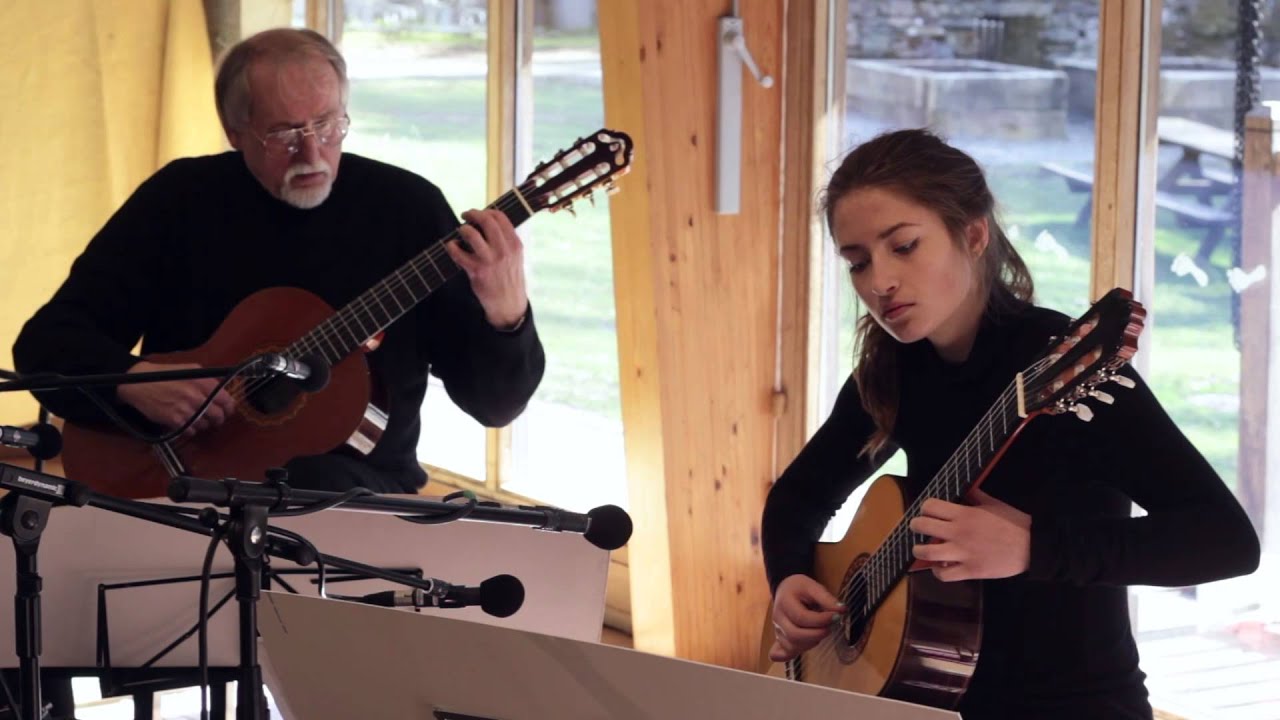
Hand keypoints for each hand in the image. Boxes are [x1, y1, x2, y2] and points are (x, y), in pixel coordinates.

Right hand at [116, 361, 236, 437]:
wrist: (138, 383)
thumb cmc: (164, 375)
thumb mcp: (190, 369)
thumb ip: (208, 379)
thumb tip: (223, 389)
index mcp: (203, 382)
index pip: (226, 400)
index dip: (229, 408)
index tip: (227, 410)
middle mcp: (196, 396)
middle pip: (218, 415)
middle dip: (218, 418)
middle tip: (215, 418)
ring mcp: (186, 410)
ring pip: (205, 425)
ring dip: (204, 424)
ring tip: (197, 418)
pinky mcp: (174, 421)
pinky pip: (191, 431)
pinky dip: (191, 429)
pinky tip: (186, 422)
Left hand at [446, 209, 528, 329]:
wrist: (508, 304)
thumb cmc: (509, 278)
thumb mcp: (516, 257)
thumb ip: (506, 240)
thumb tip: (488, 222)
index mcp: (515, 244)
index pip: (500, 217)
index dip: (487, 211)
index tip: (479, 214)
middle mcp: (504, 250)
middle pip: (486, 221)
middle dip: (473, 214)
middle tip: (465, 216)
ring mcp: (490, 260)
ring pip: (472, 234)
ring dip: (463, 229)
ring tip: (460, 230)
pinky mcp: (477, 271)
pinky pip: (459, 253)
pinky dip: (452, 246)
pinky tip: (452, 246)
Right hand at [768, 574, 844, 661]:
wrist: (786, 590)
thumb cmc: (800, 588)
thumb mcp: (813, 586)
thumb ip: (827, 598)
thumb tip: (842, 610)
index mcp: (784, 602)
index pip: (801, 617)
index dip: (820, 620)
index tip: (836, 616)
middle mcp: (778, 618)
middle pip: (794, 635)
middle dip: (816, 634)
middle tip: (829, 628)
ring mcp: (777, 631)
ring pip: (791, 646)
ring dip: (810, 643)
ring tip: (820, 632)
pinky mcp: (780, 639)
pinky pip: (782, 653)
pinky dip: (790, 655)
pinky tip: (800, 649)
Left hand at [909, 489, 1031, 581]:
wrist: (1033, 546)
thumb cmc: (1014, 523)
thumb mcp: (995, 504)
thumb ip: (976, 496)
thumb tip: (967, 489)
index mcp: (964, 514)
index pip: (930, 506)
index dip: (925, 508)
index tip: (928, 512)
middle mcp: (958, 532)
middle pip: (922, 526)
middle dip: (916, 526)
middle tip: (919, 528)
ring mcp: (963, 553)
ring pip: (926, 552)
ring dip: (919, 550)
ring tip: (922, 550)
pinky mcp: (970, 571)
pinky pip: (944, 575)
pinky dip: (938, 571)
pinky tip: (940, 567)